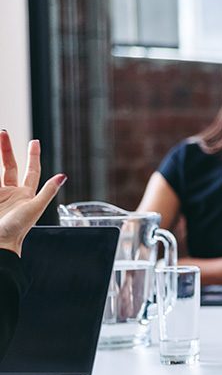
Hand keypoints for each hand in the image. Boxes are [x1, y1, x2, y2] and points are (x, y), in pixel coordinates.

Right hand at [0, 130, 65, 255]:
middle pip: (8, 165)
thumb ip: (48, 191)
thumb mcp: (35, 208)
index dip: (33, 156)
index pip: (31, 170)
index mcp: (27, 194)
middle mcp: (12, 192)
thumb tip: (63, 176)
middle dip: (6, 149)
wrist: (0, 242)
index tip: (34, 141)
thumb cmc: (18, 229)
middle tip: (3, 132)